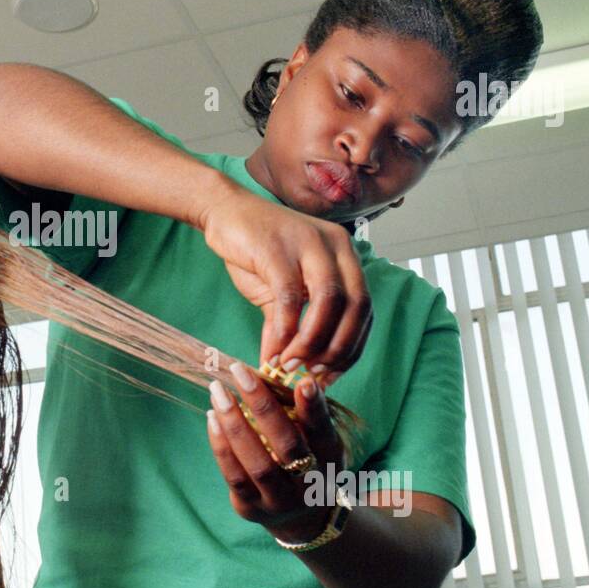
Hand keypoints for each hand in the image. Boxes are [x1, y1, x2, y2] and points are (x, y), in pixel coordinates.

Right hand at [199, 181, 371, 378]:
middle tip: (314, 375)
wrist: (223, 211)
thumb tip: (279, 368)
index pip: (364, 309)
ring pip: (330, 302)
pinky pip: (291, 296)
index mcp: (344, 255)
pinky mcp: (279, 248)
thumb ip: (284, 327)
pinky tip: (274, 349)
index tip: (330, 375)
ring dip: (314, 342)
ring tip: (292, 365)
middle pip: (357, 306)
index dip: (353, 348)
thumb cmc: (254, 250)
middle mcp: (336, 246)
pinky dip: (286, 330)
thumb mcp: (276, 293)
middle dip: (339, 349)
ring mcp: (309, 244)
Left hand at [205, 361, 346, 541]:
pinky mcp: (251, 508)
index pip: (323, 433)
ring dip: (233, 423)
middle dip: (262, 406)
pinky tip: (212, 418)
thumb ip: (309, 415)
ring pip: (256, 463)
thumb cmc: (309, 464)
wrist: (300, 518)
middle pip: (287, 446)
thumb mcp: (320, 442)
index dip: (314, 409)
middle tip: (240, 372)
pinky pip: (233, 476)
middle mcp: (308, 485)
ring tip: (218, 392)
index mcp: (330, 462)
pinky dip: (221, 445)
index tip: (303, 382)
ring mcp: (279, 501)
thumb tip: (293, 377)